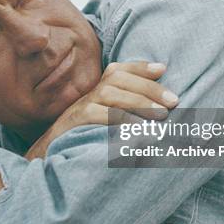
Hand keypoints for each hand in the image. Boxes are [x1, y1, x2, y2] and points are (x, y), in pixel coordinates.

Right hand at [26, 61, 176, 159]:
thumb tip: (160, 110)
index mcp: (98, 90)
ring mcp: (80, 107)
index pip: (119, 69)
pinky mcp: (74, 122)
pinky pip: (98, 114)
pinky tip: (139, 129)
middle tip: (173, 102)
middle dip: (148, 88)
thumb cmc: (84, 139)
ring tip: (162, 115)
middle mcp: (89, 94)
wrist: (50, 156)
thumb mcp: (106, 122)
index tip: (162, 69)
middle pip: (118, 78)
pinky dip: (120, 119)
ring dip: (138, 102)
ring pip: (109, 93)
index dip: (140, 67)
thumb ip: (126, 111)